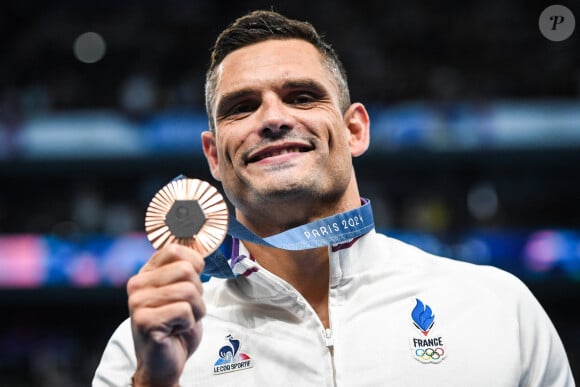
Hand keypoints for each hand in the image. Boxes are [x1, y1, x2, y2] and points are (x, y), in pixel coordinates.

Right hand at [127, 244, 205, 385]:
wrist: (163, 363)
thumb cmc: (175, 326)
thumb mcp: (182, 291)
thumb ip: (186, 269)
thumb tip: (200, 247)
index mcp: (146, 273)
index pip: (175, 249)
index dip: (194, 264)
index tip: (192, 283)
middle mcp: (137, 284)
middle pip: (187, 270)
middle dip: (198, 293)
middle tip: (186, 309)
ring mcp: (138, 302)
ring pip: (189, 291)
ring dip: (196, 310)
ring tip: (181, 321)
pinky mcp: (144, 321)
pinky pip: (184, 310)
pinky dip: (188, 322)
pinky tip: (175, 330)